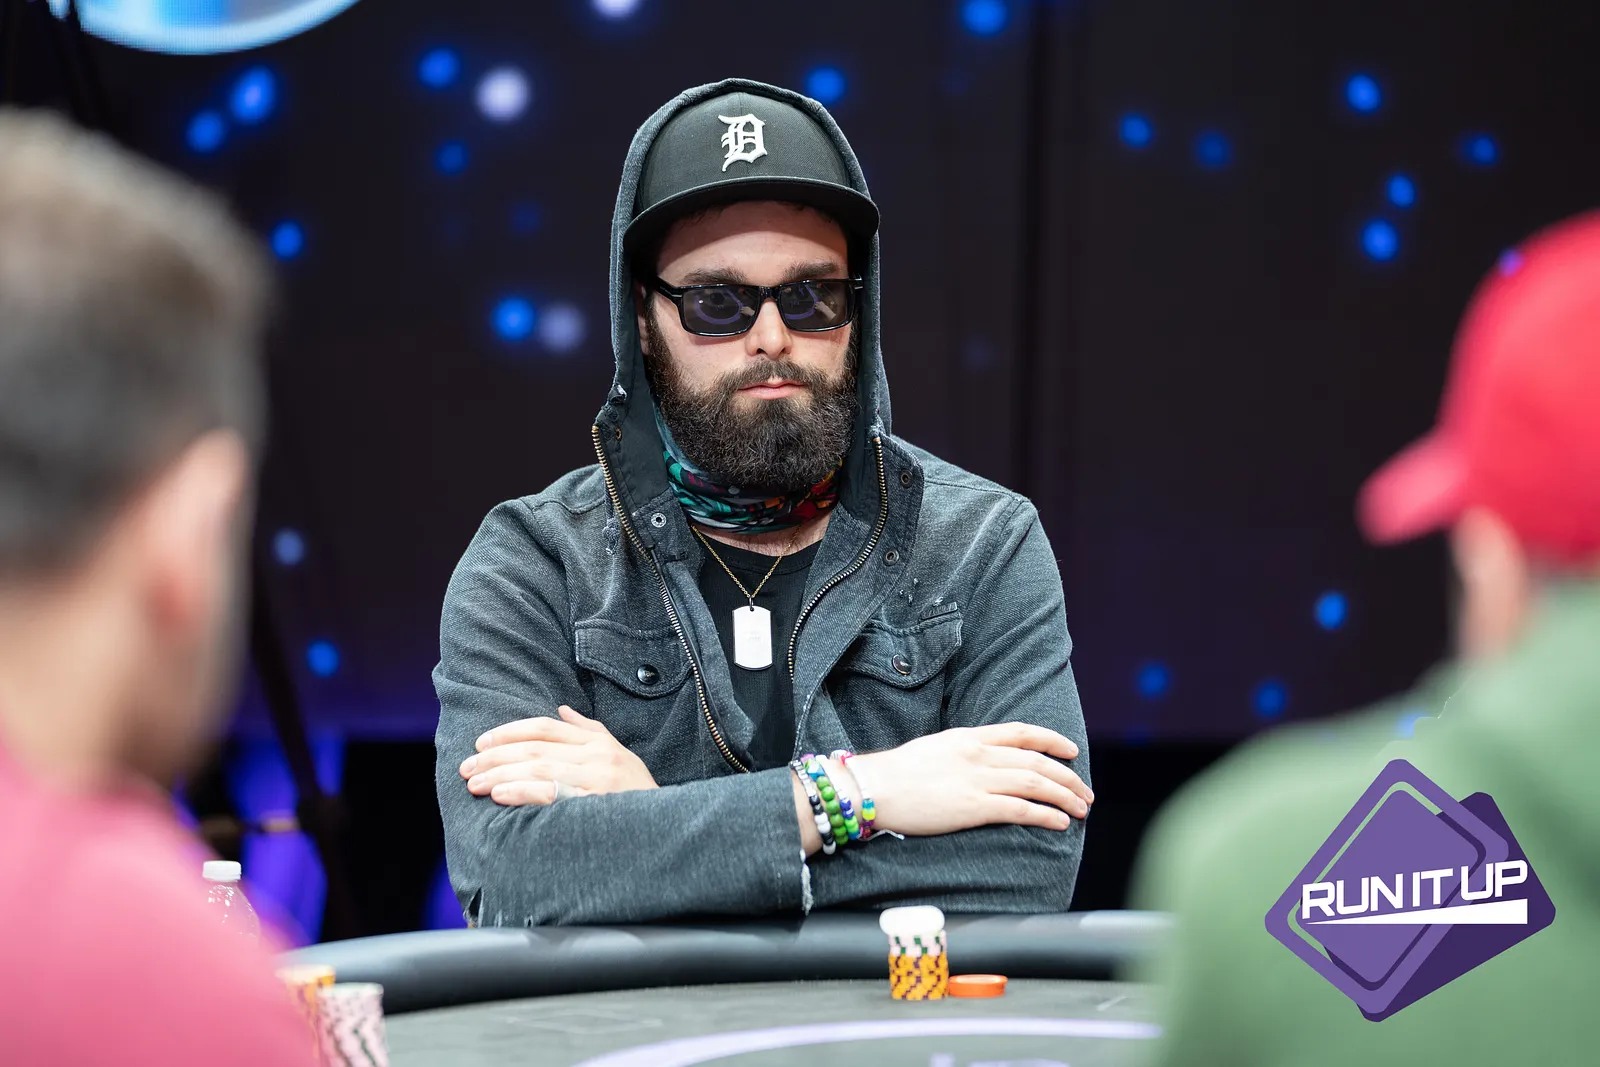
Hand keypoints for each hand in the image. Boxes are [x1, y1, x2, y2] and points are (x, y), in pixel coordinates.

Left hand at [459, 705, 657, 806]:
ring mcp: (598, 779)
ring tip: (475, 784)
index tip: (481, 743)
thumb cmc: (637, 796)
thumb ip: (589, 732)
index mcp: (598, 743)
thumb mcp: (619, 757)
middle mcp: (598, 756)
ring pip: (538, 767)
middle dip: (495, 756)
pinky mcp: (595, 804)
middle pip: (535, 747)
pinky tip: (500, 794)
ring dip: (500, 774)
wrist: (667, 830)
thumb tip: (562, 710)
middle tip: (467, 767)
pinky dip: (522, 790)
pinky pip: (551, 792)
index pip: (545, 727)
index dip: (509, 732)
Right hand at [847, 723, 1091, 835]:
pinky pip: (1021, 809)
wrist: (873, 787)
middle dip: (1067, 777)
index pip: (1021, 733)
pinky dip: (1045, 815)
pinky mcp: (974, 807)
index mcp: (969, 737)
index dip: (1051, 741)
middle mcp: (979, 754)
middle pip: (1037, 762)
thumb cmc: (895, 774)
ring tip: (1081, 809)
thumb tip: (980, 765)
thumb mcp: (934, 750)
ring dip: (1064, 796)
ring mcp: (977, 779)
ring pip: (1036, 784)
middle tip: (1085, 792)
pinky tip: (1060, 822)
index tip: (1071, 751)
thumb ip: (961, 754)